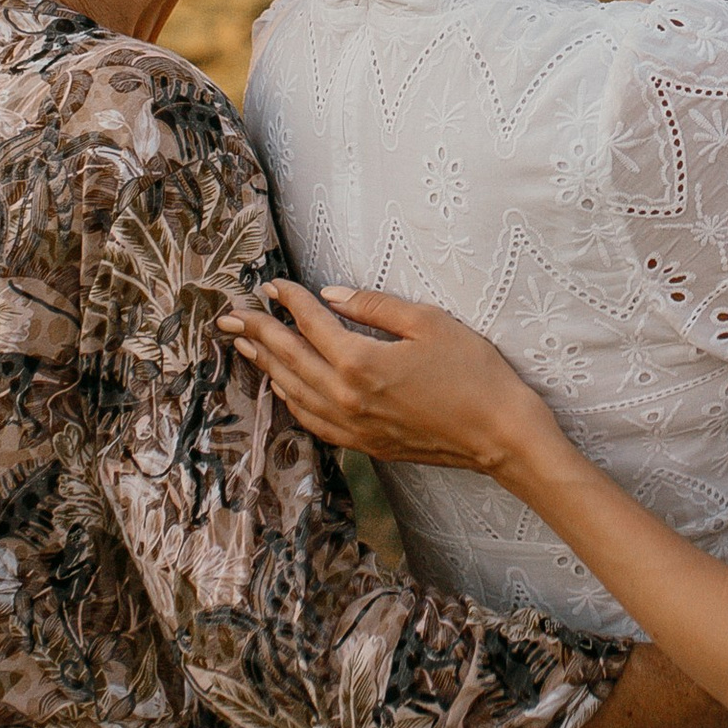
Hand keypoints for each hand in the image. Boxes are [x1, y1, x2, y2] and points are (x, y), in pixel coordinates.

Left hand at [218, 280, 552, 482]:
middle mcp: (346, 398)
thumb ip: (374, 306)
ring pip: (293, 392)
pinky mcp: (363, 444)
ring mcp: (352, 426)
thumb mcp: (429, 323)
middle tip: (228, 316)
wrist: (499, 435)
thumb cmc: (473, 373)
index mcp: (360, 363)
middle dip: (256, 333)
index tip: (271, 284)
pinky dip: (290, 399)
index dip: (289, 300)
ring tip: (245, 346)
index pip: (310, 324)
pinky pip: (311, 420)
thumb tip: (329, 297)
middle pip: (289, 359)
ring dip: (266, 366)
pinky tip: (283, 387)